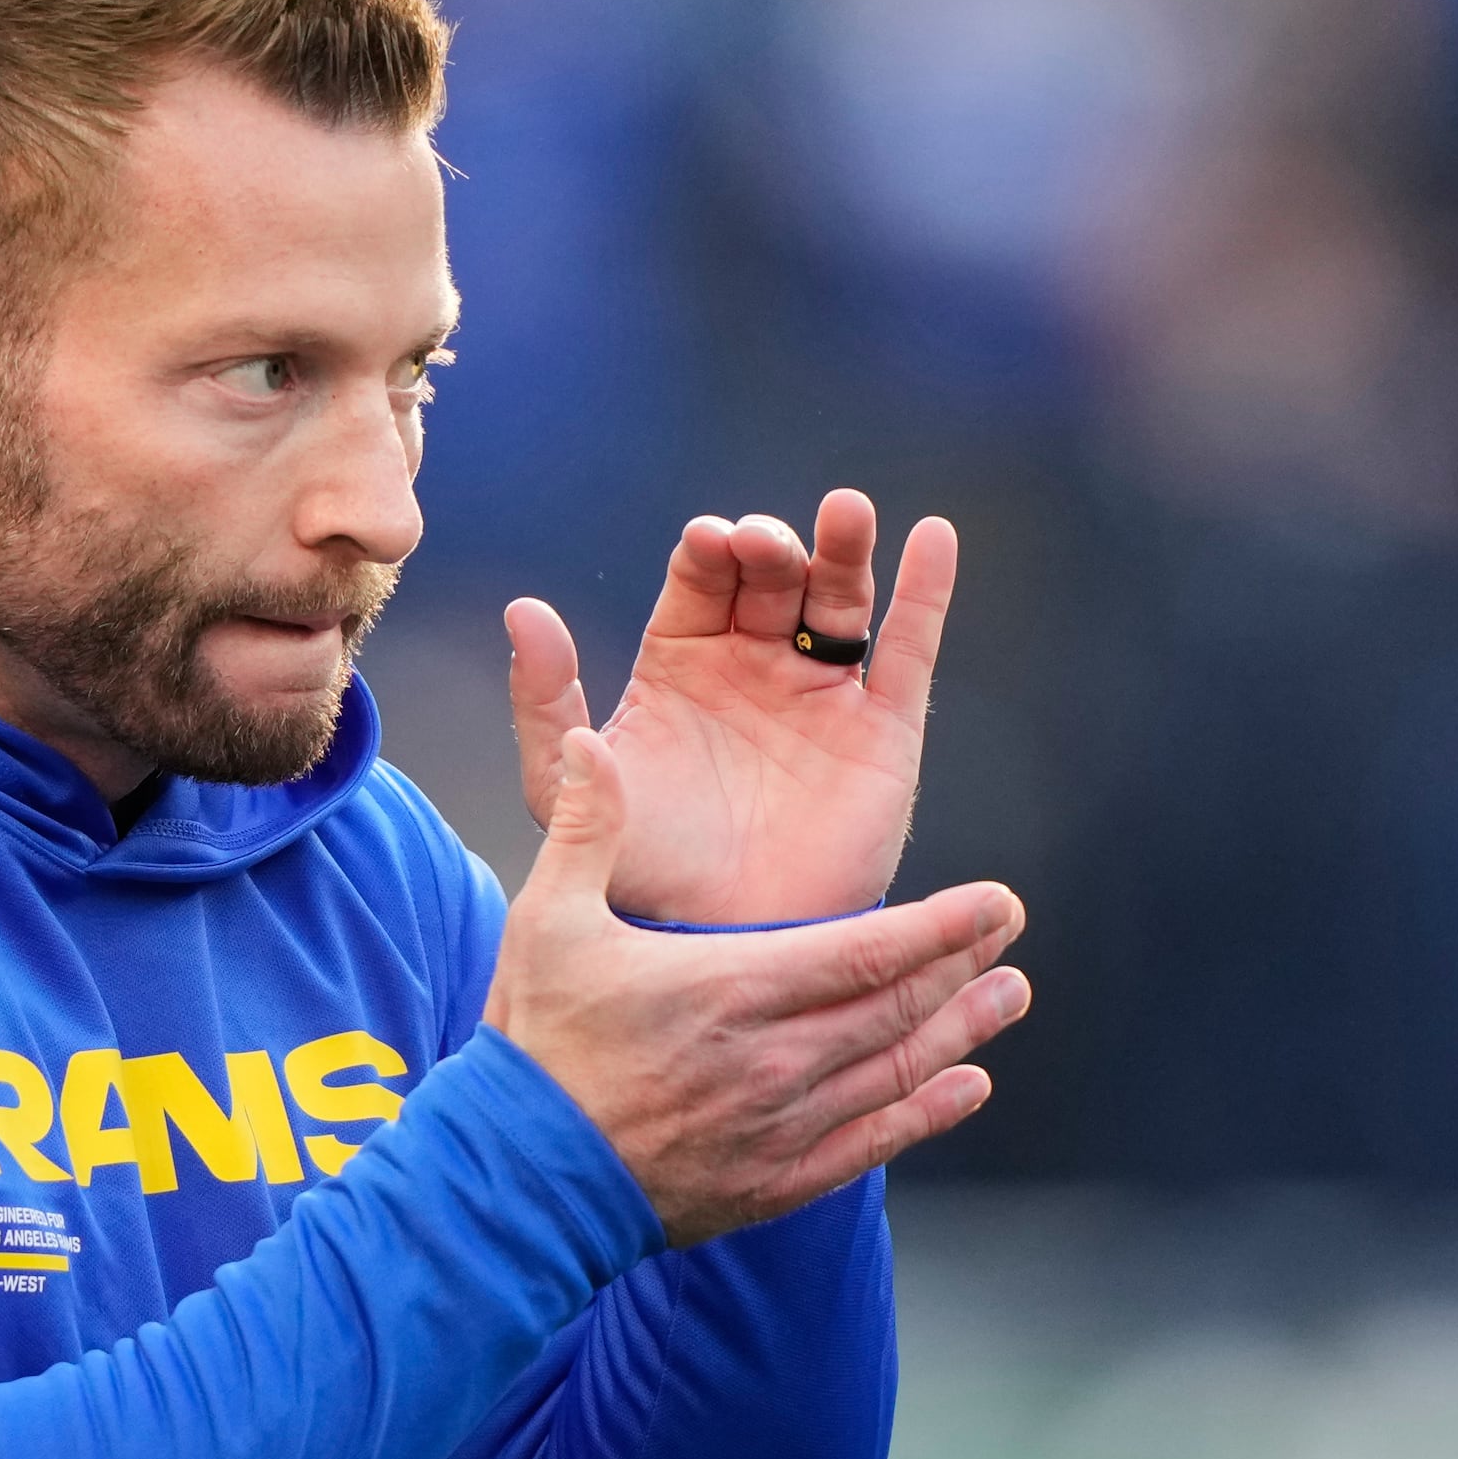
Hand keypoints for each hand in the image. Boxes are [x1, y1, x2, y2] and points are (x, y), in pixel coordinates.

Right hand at [485, 727, 1028, 1245]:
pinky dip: (927, 1114)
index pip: (869, 951)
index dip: (944, 926)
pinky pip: (871, 1143)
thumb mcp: (546, 921)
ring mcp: (781, 1125)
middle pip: (899, 1007)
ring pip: (897, 1071)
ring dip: (963, 1033)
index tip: (996, 903)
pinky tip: (966, 1089)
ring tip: (1008, 999)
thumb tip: (588, 744)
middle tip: (1009, 936)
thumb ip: (584, 829)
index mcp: (733, 988)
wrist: (518, 1182)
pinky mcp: (775, 1180)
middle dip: (963, 968)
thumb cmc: (536, 1047)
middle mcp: (775, 1058)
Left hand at [506, 490, 953, 923]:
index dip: (708, 552)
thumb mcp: (564, 787)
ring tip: (847, 512)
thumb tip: (524, 609)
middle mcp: (755, 665)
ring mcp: (823, 694)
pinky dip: (926, 592)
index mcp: (683, 662)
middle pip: (773, 575)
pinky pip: (909, 651)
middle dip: (772, 546)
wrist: (719, 946)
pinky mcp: (883, 733)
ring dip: (845, 549)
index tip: (708, 543)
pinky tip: (933, 538)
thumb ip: (544, 702)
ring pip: (840, 598)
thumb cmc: (636, 874)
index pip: (701, 580)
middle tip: (766, 544)